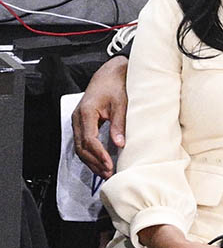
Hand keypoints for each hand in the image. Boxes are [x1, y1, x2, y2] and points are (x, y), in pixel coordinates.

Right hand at [72, 55, 128, 178]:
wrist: (109, 74)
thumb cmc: (114, 85)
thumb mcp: (121, 103)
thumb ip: (118, 124)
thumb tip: (119, 144)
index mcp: (86, 111)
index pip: (89, 139)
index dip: (99, 154)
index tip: (109, 164)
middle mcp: (78, 118)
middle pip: (81, 146)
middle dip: (94, 162)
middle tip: (108, 173)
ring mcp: (77, 121)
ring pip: (79, 147)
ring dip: (91, 161)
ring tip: (105, 172)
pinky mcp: (81, 123)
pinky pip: (82, 143)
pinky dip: (90, 154)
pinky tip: (100, 162)